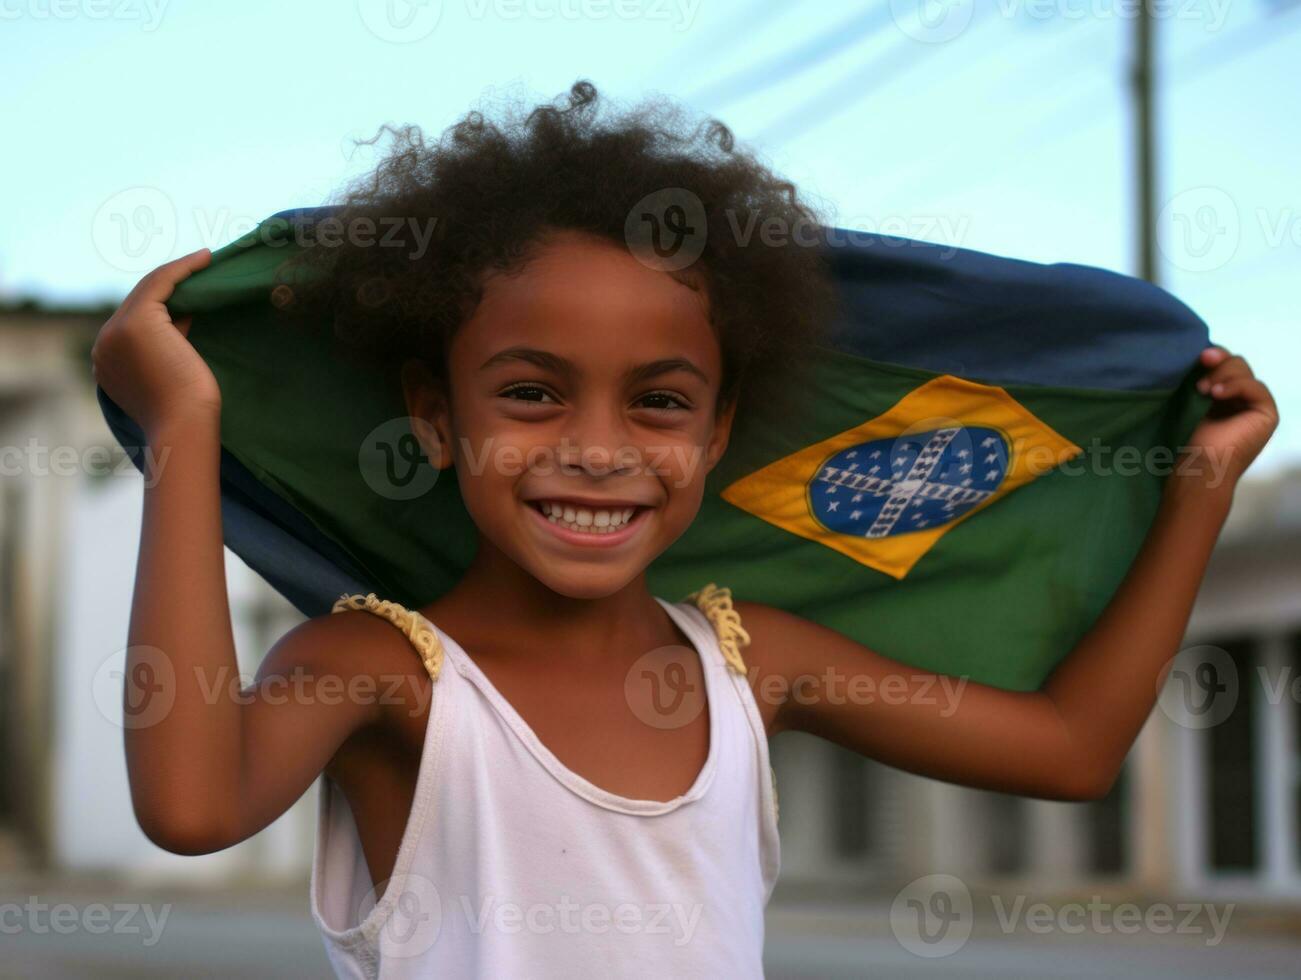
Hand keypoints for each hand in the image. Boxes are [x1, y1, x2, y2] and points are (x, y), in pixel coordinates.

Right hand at [91, 248, 219, 438]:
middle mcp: (104, 343)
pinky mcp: (136, 321)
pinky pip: (161, 282)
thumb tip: (187, 311)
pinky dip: (183, 268)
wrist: (183, 427)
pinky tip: (205, 258)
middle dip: (170, 285)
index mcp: (107, 360)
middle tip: (203, 268)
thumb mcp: (172, 370)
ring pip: (148, 290)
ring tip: (207, 261)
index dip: (163, 304)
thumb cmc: (188, 412)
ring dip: (178, 273)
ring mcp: (115, 331)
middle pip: (138, 301)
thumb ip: (170, 341)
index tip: (192, 294)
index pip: (134, 320)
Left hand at [1180, 345, 1278, 490]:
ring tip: (1203, 389)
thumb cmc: (1187, 439)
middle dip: (1218, 359)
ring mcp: (1255, 405)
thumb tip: (1197, 350)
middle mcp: (1241, 398)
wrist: (1198, 467)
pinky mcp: (1267, 413)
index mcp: (1223, 394)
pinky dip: (1236, 385)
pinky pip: (1255, 386)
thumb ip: (1199, 376)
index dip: (1212, 355)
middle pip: (1235, 363)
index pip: (1222, 363)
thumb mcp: (1191, 400)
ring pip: (1244, 370)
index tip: (1194, 355)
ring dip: (1223, 373)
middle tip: (1201, 361)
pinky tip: (1215, 394)